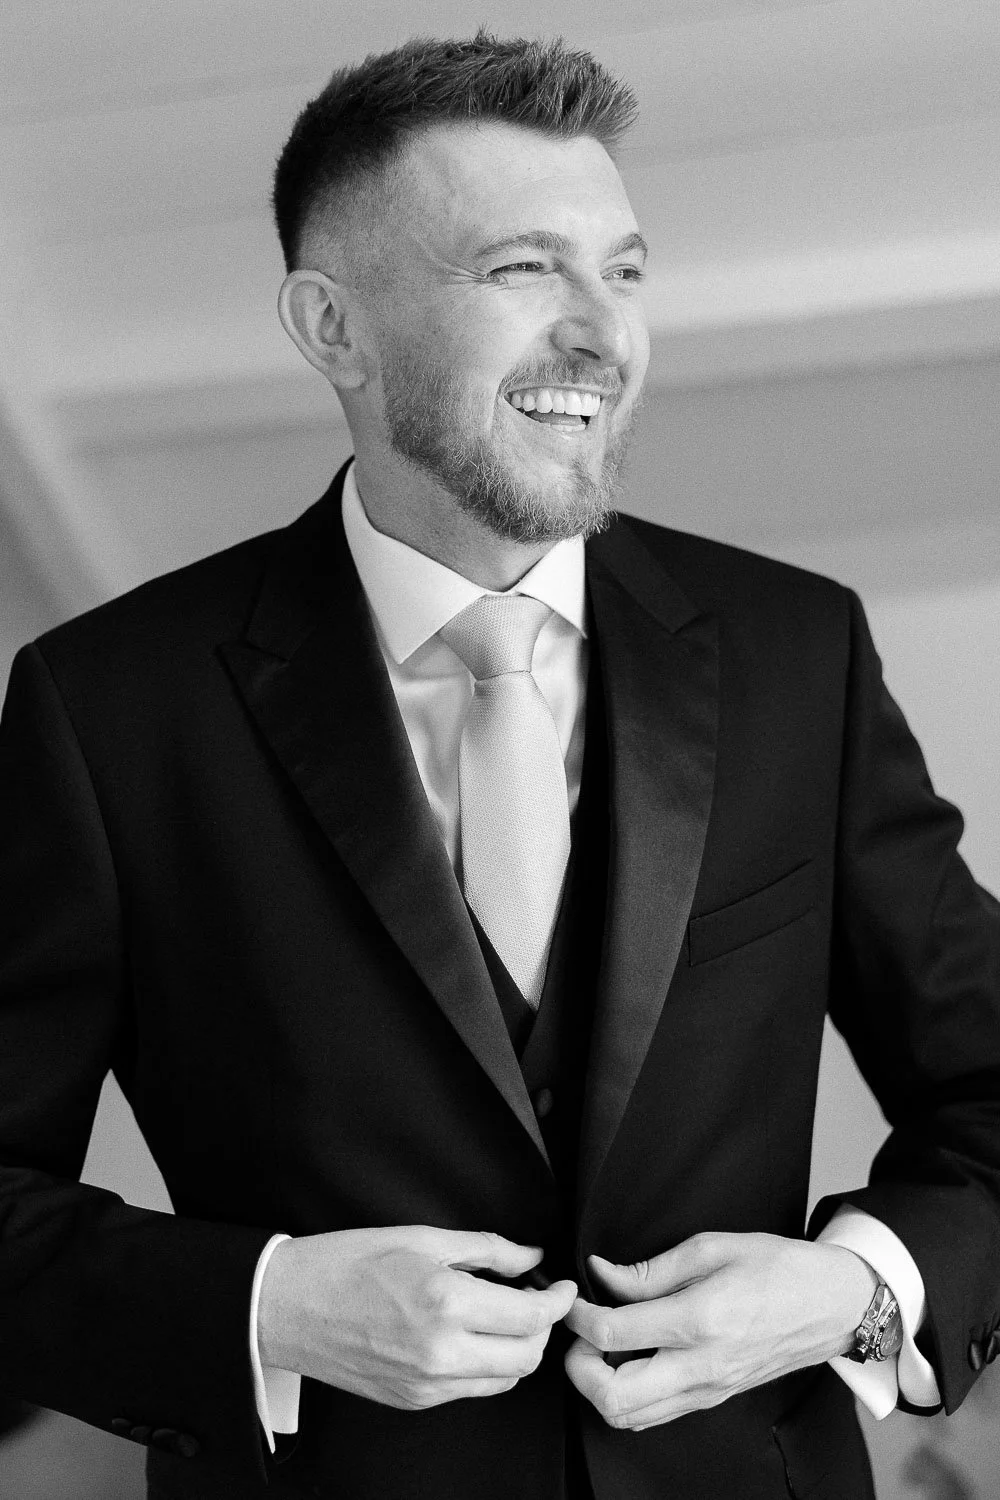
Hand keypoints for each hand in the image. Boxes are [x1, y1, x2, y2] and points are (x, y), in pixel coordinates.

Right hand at [257, 1225, 575, 1410]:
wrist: (287, 1307)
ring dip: (518, 1350)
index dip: (557, 1300)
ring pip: (504, 1378)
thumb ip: (486, 1249)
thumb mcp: (422, 1237)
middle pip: (527, 1355)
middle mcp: (441, 1351)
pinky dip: (486, 1366)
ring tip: (506, 1316)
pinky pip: (471, 1390)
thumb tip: (530, 1257)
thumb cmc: (347, 1262)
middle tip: (538, 1298)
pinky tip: (473, 1336)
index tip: (563, 1286)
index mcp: (446, 1302)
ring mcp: (427, 1384)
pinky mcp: (414, 1401)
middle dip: (543, 1327)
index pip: (530, 1316)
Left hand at [564, 1232, 876, 1430]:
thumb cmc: (778, 1267)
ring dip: (599, 1386)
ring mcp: (707, 1390)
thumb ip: (650, 1269)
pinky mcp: (712, 1399)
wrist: (832, 1305)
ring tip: (599, 1346)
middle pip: (613, 1397)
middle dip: (578, 1367)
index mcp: (700, 1320)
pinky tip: (628, 1359)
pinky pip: (653, 1415)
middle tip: (579, 1333)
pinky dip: (626, 1395)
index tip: (572, 1298)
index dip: (578, 1317)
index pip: (614, 1334)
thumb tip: (602, 1275)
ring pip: (629, 1417)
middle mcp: (701, 1366)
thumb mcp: (712, 1246)